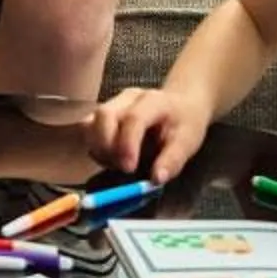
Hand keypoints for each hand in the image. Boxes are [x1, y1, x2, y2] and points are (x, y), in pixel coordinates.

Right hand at [83, 83, 208, 185]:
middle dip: (106, 146)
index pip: (134, 118)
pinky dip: (95, 147)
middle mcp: (128, 98)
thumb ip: (172, 161)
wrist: (182, 104)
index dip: (127, 145)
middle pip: (104, 115)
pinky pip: (89, 129)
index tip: (129, 169)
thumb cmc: (185, 123)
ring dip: (98, 148)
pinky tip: (111, 159)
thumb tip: (155, 179)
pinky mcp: (105, 113)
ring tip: (116, 164)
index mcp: (153, 101)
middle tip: (122, 168)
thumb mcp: (188, 142)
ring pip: (91, 122)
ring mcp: (114, 103)